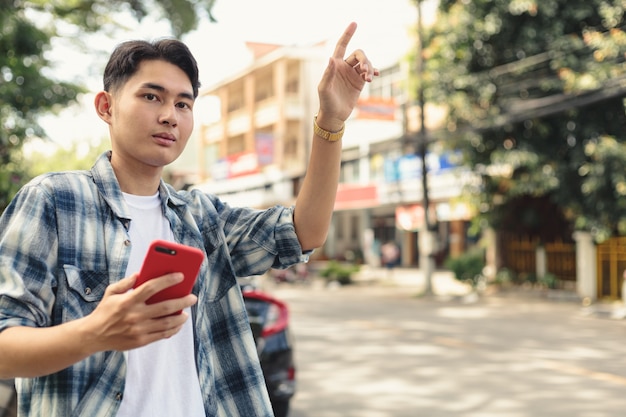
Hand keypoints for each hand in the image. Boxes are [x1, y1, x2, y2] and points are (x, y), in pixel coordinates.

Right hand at [79, 273, 197, 352]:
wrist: (93, 336)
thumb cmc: (105, 311)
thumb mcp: (111, 292)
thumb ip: (126, 282)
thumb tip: (140, 274)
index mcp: (128, 301)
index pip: (151, 287)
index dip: (167, 280)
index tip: (181, 276)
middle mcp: (135, 316)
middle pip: (165, 307)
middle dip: (182, 301)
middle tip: (192, 297)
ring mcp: (139, 330)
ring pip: (167, 323)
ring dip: (181, 318)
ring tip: (187, 312)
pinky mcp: (140, 341)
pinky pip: (162, 335)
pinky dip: (173, 330)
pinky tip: (178, 324)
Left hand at [316, 22, 378, 131]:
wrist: (334, 116)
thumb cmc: (326, 102)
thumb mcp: (324, 88)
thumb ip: (328, 73)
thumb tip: (331, 58)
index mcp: (335, 64)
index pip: (342, 45)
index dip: (347, 34)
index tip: (355, 23)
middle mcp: (344, 67)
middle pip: (359, 54)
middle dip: (365, 60)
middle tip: (365, 71)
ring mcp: (353, 74)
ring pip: (366, 63)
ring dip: (370, 68)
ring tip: (369, 79)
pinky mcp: (359, 82)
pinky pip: (369, 72)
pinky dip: (374, 72)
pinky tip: (375, 76)